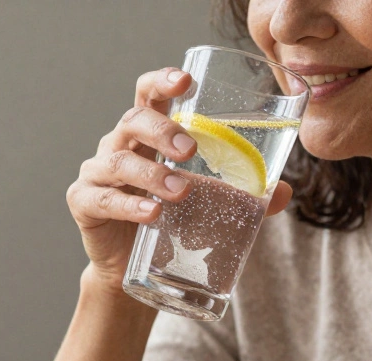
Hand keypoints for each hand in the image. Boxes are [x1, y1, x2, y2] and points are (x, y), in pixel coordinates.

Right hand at [67, 68, 292, 290]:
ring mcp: (97, 173)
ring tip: (181, 192)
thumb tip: (286, 191)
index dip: (162, 80)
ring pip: (119, 161)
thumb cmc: (169, 224)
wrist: (131, 269)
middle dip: (162, 130)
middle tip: (191, 149)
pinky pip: (102, 198)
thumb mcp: (206, 205)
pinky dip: (129, 206)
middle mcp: (118, 146)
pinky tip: (152, 214)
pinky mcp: (84, 203)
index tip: (186, 80)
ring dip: (152, 174)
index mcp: (147, 136)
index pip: (148, 94)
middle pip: (133, 120)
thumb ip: (242, 196)